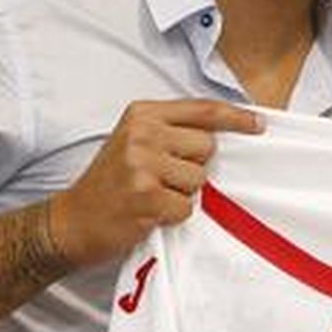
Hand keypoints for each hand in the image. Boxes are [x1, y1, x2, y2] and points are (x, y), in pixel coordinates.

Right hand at [49, 99, 261, 267]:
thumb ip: (173, 131)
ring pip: (200, 179)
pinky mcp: (145, 196)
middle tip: (161, 178)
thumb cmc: (111, 183)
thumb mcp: (136, 141)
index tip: (259, 125)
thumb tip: (225, 132)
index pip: (203, 110)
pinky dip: (173, 215)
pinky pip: (187, 207)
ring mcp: (142, 164)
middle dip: (194, 167)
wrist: (71, 221)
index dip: (236, 118)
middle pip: (207, 147)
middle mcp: (142, 133)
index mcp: (142, 114)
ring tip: (152, 196)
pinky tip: (148, 213)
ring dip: (183, 194)